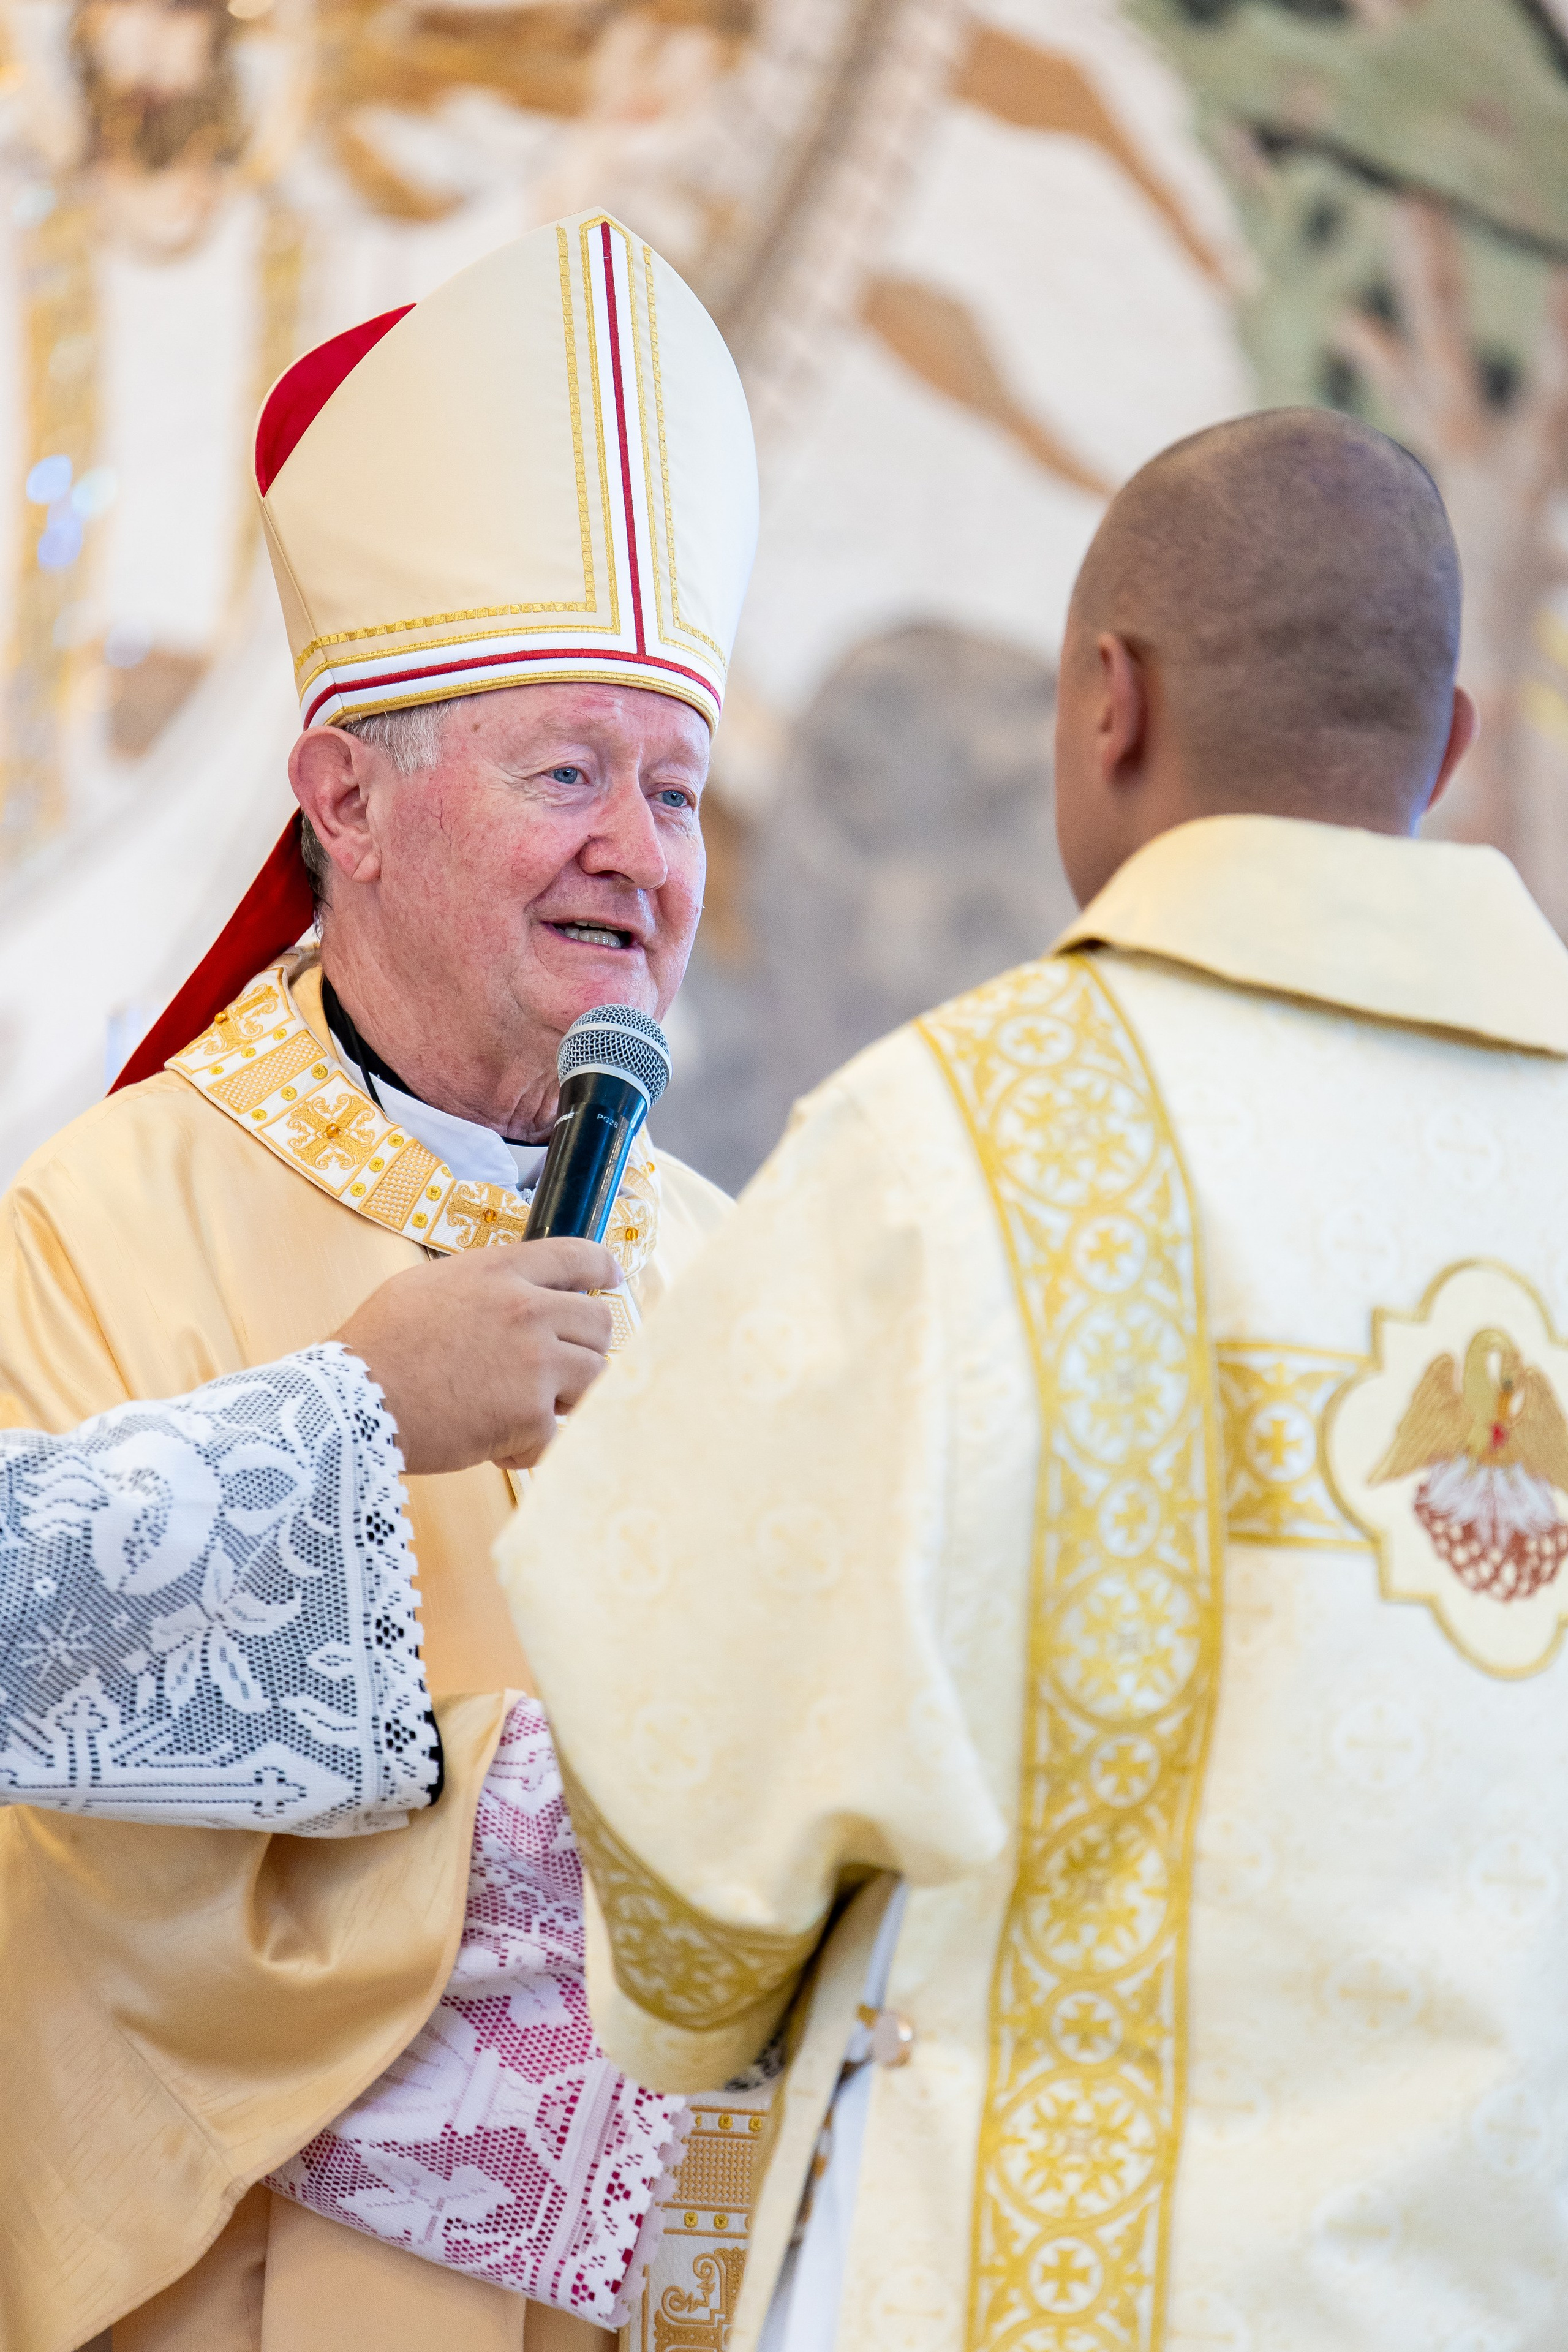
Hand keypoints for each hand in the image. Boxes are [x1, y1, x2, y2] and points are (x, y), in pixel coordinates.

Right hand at [332, 1240, 621, 1473]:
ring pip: (595, 1378)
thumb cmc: (378, 1346)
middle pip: (599, 1323)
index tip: (610, 1280)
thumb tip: (509, 1292)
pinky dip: (531, 1446)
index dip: (602, 1269)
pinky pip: (558, 1435)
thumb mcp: (429, 1287)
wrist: (352, 1400)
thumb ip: (482, 1285)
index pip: (578, 1256)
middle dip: (583, 1347)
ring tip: (523, 1410)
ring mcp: (535, 1364)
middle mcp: (528, 1310)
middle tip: (555, 1369)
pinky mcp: (531, 1416)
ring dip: (566, 1397)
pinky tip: (497, 1445)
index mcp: (502, 1272)